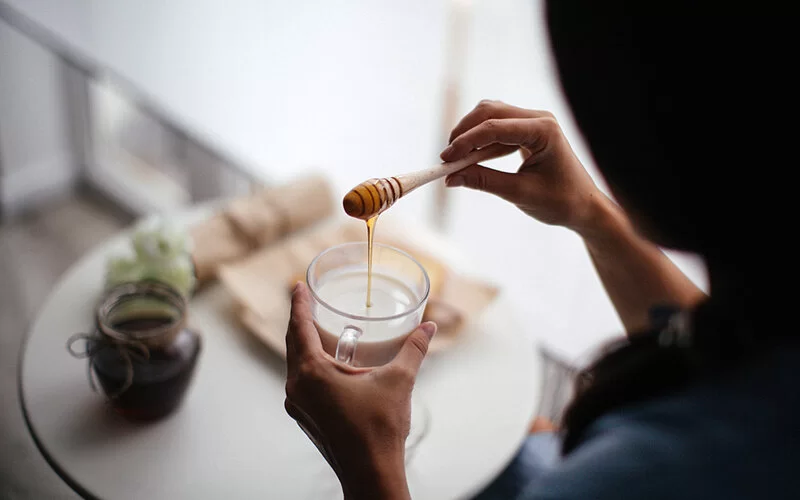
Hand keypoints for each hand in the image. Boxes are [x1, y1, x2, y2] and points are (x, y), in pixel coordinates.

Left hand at [284, 282, 436, 499]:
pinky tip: (323, 363)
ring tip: (313, 328)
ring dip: (302, 343)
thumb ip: (413, 349)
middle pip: (293, 343)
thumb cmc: (379, 430)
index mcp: (313, 372)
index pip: (299, 327)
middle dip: (299, 320)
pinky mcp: (305, 416)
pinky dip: (307, 364)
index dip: (298, 304)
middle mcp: (298, 387)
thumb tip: (429, 328)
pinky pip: (300, 381)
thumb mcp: (398, 381)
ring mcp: (298, 404)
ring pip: (295, 364)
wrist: (371, 472)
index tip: (298, 286)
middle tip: (305, 300)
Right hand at [441, 100, 603, 232]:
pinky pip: (497, 127)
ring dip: (470, 135)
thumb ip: (484, 182)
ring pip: (490, 115)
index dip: (466, 142)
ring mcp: (533, 122)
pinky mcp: (527, 130)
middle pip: (490, 112)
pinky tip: (471, 159)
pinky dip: (481, 141)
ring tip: (457, 160)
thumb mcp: (519, 193)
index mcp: (544, 131)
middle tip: (447, 159)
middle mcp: (539, 119)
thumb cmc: (560, 201)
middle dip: (464, 133)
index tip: (446, 159)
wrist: (584, 206)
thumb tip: (451, 178)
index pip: (495, 128)